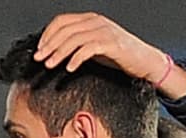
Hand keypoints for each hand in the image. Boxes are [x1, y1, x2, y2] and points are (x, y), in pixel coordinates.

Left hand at [34, 13, 185, 98]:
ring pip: (74, 39)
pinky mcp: (112, 44)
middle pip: (65, 29)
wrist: (145, 60)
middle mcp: (96, 21)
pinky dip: (76, 59)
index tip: (39, 49)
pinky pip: (88, 49)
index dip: (47, 34)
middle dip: (49, 45)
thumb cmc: (120, 55)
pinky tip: (69, 69)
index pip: (61, 20)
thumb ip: (78, 44)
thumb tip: (55, 52)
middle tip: (39, 59)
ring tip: (50, 65)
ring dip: (59, 53)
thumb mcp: (95, 46)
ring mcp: (104, 31)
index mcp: (90, 19)